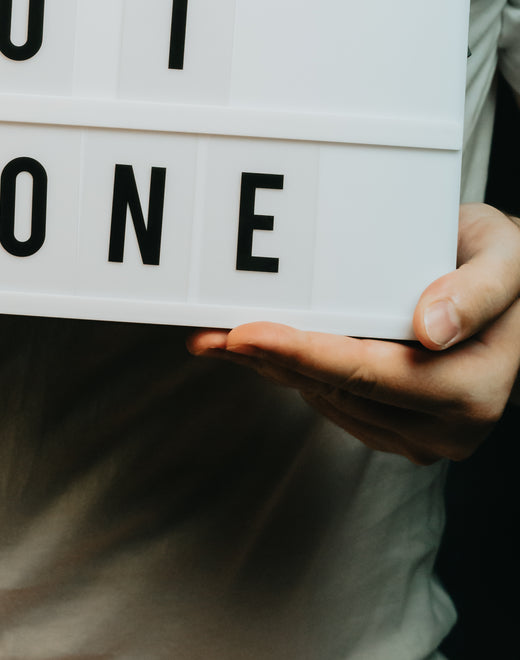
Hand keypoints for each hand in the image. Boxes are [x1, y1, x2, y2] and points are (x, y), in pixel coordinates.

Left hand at [186, 203, 519, 464]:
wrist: (516, 294)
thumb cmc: (505, 265)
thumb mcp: (505, 258)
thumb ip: (475, 291)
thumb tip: (428, 330)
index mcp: (474, 388)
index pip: (371, 374)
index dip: (303, 354)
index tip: (245, 333)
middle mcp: (448, 427)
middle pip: (336, 391)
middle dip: (268, 361)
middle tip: (205, 332)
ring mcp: (422, 437)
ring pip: (325, 401)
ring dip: (270, 368)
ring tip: (215, 333)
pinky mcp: (397, 431)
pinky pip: (331, 403)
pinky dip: (289, 374)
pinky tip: (254, 349)